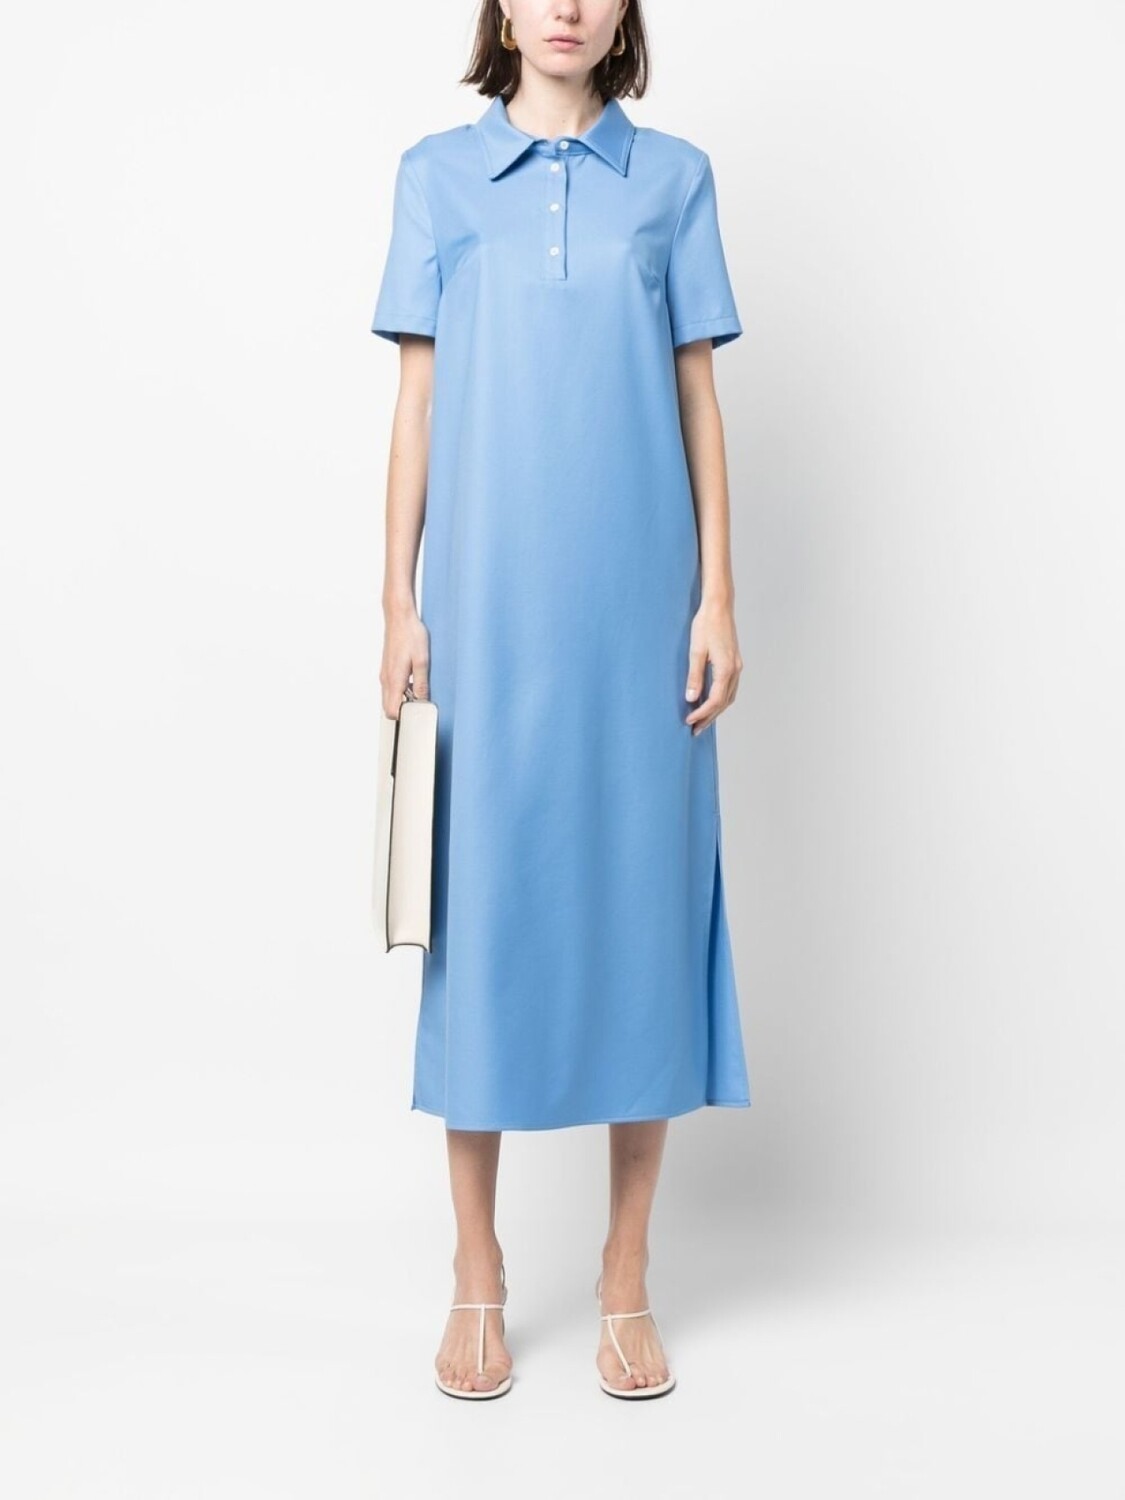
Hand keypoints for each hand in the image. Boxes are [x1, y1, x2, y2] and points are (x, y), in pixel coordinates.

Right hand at [380, 605, 429, 717]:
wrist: (399, 617)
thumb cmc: (410, 634)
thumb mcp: (422, 660)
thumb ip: (422, 683)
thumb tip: (423, 700)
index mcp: (394, 680)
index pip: (391, 711)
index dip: (403, 717)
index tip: (416, 716)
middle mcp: (386, 679)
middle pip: (389, 706)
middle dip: (403, 710)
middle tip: (419, 705)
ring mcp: (385, 674)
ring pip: (390, 697)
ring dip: (402, 698)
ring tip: (418, 690)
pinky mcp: (387, 668)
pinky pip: (391, 687)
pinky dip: (401, 689)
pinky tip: (413, 680)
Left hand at [684, 599, 741, 734]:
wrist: (719, 607)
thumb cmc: (706, 625)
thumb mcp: (695, 651)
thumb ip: (694, 676)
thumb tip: (691, 698)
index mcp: (726, 669)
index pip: (715, 700)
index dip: (702, 714)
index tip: (689, 721)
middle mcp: (735, 670)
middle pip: (724, 703)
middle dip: (709, 718)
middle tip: (695, 730)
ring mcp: (737, 666)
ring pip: (729, 697)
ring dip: (716, 711)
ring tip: (702, 721)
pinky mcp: (735, 662)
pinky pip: (730, 688)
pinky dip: (721, 699)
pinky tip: (711, 702)